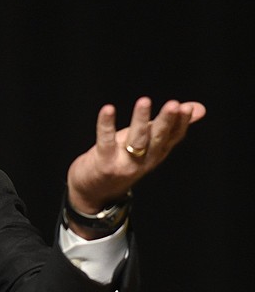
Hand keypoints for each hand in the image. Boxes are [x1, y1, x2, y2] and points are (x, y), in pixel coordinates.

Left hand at [67, 96, 205, 213]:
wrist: (92, 190)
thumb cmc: (122, 159)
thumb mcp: (148, 142)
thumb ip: (170, 125)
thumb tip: (199, 108)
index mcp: (156, 153)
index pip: (173, 138)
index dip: (181, 123)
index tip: (187, 107)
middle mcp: (144, 161)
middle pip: (158, 139)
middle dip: (166, 122)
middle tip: (174, 104)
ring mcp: (124, 163)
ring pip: (136, 140)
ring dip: (141, 120)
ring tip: (144, 101)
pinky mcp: (104, 163)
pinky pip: (106, 141)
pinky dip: (106, 124)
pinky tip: (108, 109)